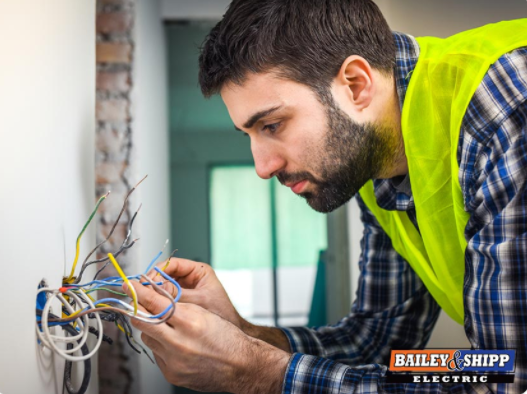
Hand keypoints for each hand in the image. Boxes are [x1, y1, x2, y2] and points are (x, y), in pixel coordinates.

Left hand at [125, 281, 290, 392]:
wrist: (241, 366)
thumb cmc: (227, 337)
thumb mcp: (205, 313)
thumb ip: (178, 306)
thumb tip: (153, 296)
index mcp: (190, 321)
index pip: (156, 302)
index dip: (139, 292)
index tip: (129, 284)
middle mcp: (179, 342)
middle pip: (144, 321)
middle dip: (135, 308)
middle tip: (131, 300)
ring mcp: (174, 360)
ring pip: (148, 338)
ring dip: (151, 328)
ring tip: (165, 325)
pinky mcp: (172, 374)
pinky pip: (156, 354)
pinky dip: (161, 346)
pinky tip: (174, 343)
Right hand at [148, 258, 244, 328]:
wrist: (228, 336)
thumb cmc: (221, 313)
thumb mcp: (198, 301)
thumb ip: (176, 295)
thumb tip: (153, 290)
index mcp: (198, 271)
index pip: (171, 264)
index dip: (156, 272)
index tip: (146, 282)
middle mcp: (190, 277)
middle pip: (164, 275)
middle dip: (152, 283)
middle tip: (142, 293)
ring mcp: (184, 289)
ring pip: (162, 287)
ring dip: (153, 294)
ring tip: (145, 302)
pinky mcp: (180, 301)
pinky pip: (165, 299)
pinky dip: (157, 303)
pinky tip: (152, 309)